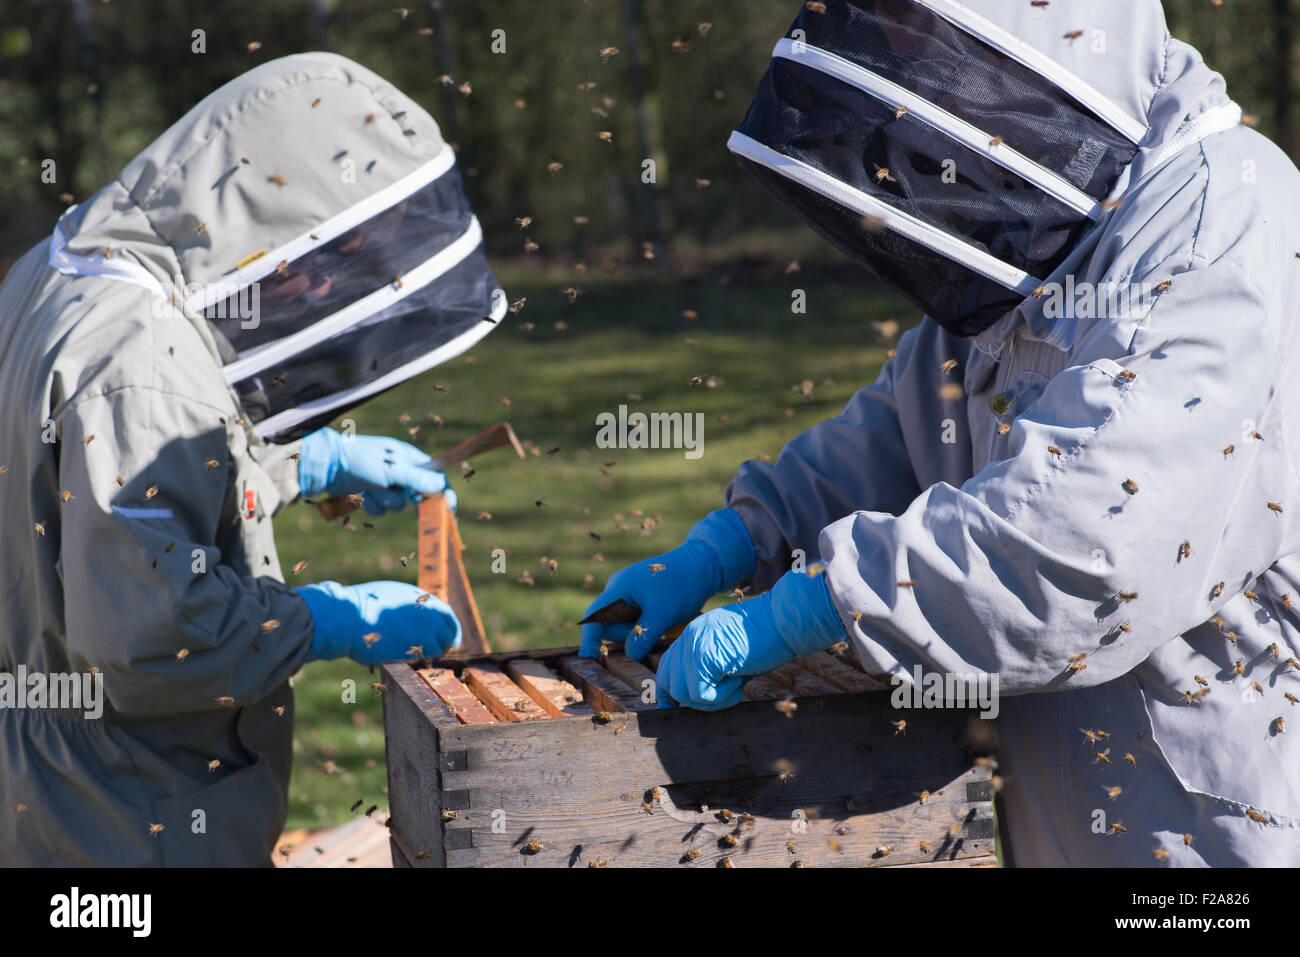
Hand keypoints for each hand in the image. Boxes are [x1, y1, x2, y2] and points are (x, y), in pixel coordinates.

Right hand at [295, 581, 460, 664]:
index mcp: (423, 598)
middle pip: (448, 633)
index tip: (449, 636)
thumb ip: (409, 603)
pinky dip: (418, 660)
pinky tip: (407, 659)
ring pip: (438, 648)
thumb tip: (418, 613)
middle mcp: (428, 614)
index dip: (450, 628)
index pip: (448, 616)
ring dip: (432, 653)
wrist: (348, 615)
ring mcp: (422, 632)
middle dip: (445, 642)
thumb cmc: (362, 604)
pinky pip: (422, 658)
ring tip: (419, 655)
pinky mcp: (412, 649)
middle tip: (440, 651)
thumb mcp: (392, 594)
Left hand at [298, 429, 455, 515]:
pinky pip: (380, 508)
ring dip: (384, 500)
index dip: (443, 491)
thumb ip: (417, 479)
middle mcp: (397, 469)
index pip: (434, 475)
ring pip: (396, 503)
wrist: (323, 465)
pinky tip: (359, 495)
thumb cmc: (359, 461)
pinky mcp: (370, 493)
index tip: (449, 508)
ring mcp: (383, 482)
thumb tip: (442, 486)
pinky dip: (371, 505)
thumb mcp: (391, 470)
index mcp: (407, 457)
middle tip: (408, 505)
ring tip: (369, 489)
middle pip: (417, 492)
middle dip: (407, 498)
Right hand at [579, 509, 756, 659]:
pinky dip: (646, 626)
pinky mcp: (643, 598)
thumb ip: (642, 637)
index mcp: (618, 588)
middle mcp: (620, 590)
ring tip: (663, 623)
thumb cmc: (682, 584)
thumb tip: (629, 657)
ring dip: (639, 631)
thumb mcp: (662, 615)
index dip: (589, 639)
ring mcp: (631, 593)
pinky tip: (663, 623)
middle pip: (610, 624)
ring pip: (625, 623)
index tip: (588, 658)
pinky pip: (636, 618)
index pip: (594, 617)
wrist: (704, 563)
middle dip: (627, 635)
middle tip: (654, 630)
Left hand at [655, 567, 843, 710]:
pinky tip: (738, 685)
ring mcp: (694, 646)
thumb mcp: (731, 652)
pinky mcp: (705, 657)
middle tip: (723, 696)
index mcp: (694, 634)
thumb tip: (696, 697)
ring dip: (710, 700)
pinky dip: (720, 698)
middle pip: (668, 683)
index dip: (670, 693)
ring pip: (682, 693)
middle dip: (692, 700)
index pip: (668, 667)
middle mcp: (689, 638)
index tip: (674, 709)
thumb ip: (710, 668)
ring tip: (735, 686)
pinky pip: (700, 694)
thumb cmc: (768, 638)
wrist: (785, 621)